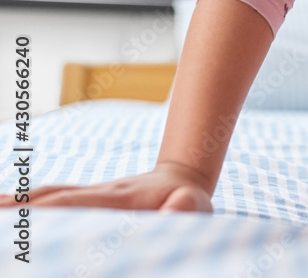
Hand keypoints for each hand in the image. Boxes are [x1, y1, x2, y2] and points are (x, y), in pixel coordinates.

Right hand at [0, 161, 213, 212]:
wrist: (183, 180)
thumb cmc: (189, 201)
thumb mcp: (196, 204)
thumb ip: (186, 207)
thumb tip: (175, 208)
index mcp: (118, 198)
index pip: (75, 204)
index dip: (47, 211)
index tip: (21, 219)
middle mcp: (97, 193)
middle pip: (50, 199)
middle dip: (18, 209)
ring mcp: (89, 195)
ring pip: (45, 197)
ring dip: (15, 205)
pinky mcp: (85, 201)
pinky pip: (49, 201)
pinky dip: (23, 204)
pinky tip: (4, 208)